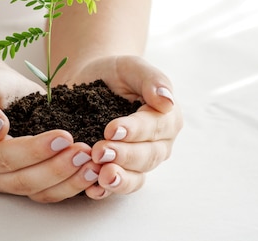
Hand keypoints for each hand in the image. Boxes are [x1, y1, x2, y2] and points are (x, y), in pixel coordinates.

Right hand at [0, 64, 100, 202]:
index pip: (5, 157)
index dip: (35, 150)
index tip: (64, 136)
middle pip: (24, 180)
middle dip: (57, 168)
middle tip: (84, 152)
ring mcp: (7, 182)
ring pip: (39, 192)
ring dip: (69, 181)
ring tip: (93, 165)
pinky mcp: (28, 183)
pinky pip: (50, 192)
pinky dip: (72, 185)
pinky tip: (92, 172)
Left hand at [64, 55, 182, 199]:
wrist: (91, 80)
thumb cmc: (116, 73)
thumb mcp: (132, 67)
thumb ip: (151, 80)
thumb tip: (167, 100)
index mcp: (166, 117)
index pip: (155, 127)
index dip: (135, 130)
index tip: (111, 129)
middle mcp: (158, 143)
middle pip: (147, 156)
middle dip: (124, 155)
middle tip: (100, 151)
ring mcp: (139, 161)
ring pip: (136, 176)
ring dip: (120, 178)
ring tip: (102, 176)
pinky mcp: (120, 170)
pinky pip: (118, 186)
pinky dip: (106, 190)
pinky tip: (92, 189)